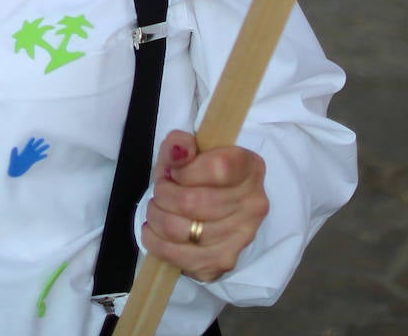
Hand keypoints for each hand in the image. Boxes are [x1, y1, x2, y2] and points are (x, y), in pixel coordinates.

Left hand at [142, 129, 268, 283]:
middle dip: (164, 195)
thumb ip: (182, 144)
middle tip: (159, 190)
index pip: (219, 168)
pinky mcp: (222, 264)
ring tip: (154, 209)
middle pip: (195, 202)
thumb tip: (177, 152)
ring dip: (157, 218)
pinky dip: (157, 243)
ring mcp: (240, 239)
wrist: (215, 208)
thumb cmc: (201, 175)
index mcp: (250, 168)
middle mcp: (253, 205)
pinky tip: (154, 231)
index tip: (173, 170)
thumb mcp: (192, 150)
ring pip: (183, 231)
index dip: (187, 170)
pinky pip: (180, 258)